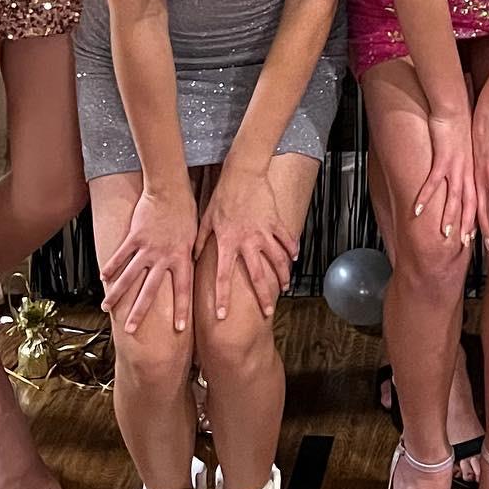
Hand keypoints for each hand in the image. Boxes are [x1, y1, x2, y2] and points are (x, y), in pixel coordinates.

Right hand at [101, 182, 197, 333]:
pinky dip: (111, 266)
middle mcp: (164, 256)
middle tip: (131, 330)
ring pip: (129, 276)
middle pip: (150, 290)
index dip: (182, 309)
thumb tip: (194, 264)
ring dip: (117, 294)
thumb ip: (191, 251)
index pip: (183, 289)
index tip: (180, 328)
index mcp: (182, 257)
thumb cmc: (185, 209)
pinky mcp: (134, 237)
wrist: (170, 189)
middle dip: (139, 312)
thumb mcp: (195, 232)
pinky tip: (103, 278)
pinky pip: (121, 256)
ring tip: (106, 308)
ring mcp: (147, 248)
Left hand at [194, 162, 298, 319]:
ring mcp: (265, 231)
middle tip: (268, 311)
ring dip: (283, 274)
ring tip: (286, 286)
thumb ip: (200, 240)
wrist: (243, 173)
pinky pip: (286, 238)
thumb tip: (193, 258)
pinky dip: (292, 249)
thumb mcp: (206, 219)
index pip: (224, 276)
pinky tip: (295, 258)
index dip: (223, 297)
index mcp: (228, 242)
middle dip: (264, 295)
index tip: (223, 315)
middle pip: (258, 274)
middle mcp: (248, 241)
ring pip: (277, 258)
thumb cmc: (223, 195)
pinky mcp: (276, 220)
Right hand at [414, 112, 477, 249]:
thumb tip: (471, 181)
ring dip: (451, 216)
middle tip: (469, 246)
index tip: (483, 239)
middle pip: (472, 204)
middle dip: (471, 225)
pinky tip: (417, 210)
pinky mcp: (443, 160)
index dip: (481, 221)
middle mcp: (468, 173)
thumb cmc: (463, 128)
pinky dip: (426, 197)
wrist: (456, 109)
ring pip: (455, 197)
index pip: (481, 202)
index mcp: (476, 172)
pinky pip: (433, 182)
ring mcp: (456, 168)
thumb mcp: (473, 151)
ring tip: (446, 235)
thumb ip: (471, 168)